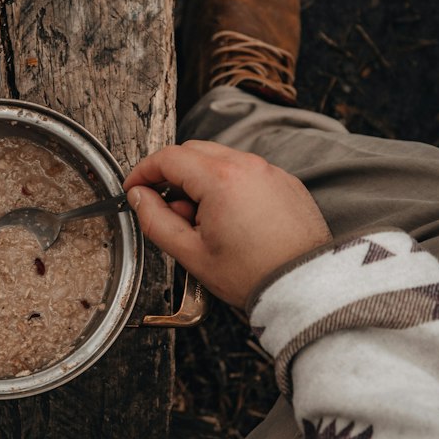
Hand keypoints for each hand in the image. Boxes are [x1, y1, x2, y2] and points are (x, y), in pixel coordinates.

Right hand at [124, 140, 331, 307]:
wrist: (304, 286)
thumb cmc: (254, 274)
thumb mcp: (191, 253)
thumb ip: (155, 220)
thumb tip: (139, 198)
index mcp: (221, 179)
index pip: (168, 158)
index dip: (144, 172)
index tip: (134, 187)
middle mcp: (248, 166)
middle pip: (193, 152)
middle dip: (171, 174)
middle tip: (164, 207)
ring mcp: (270, 171)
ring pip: (220, 160)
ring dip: (200, 181)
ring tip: (200, 222)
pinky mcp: (285, 183)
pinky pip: (247, 172)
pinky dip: (228, 186)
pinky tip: (228, 220)